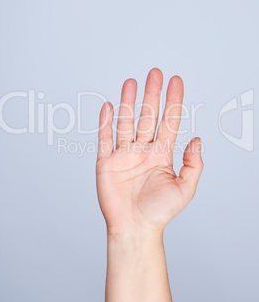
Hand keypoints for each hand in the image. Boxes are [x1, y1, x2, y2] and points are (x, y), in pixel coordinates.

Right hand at [96, 68, 202, 235]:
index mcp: (161, 154)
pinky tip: (109, 106)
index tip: (176, 81)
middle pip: (148, 116)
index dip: (173, 101)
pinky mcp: (106, 162)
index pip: (169, 121)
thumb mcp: (185, 188)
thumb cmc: (159, 212)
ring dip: (129, 102)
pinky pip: (105, 138)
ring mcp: (124, 155)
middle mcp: (143, 150)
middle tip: (155, 73)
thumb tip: (197, 139)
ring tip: (132, 82)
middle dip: (152, 94)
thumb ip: (193, 163)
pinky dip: (106, 123)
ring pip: (126, 122)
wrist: (135, 228)